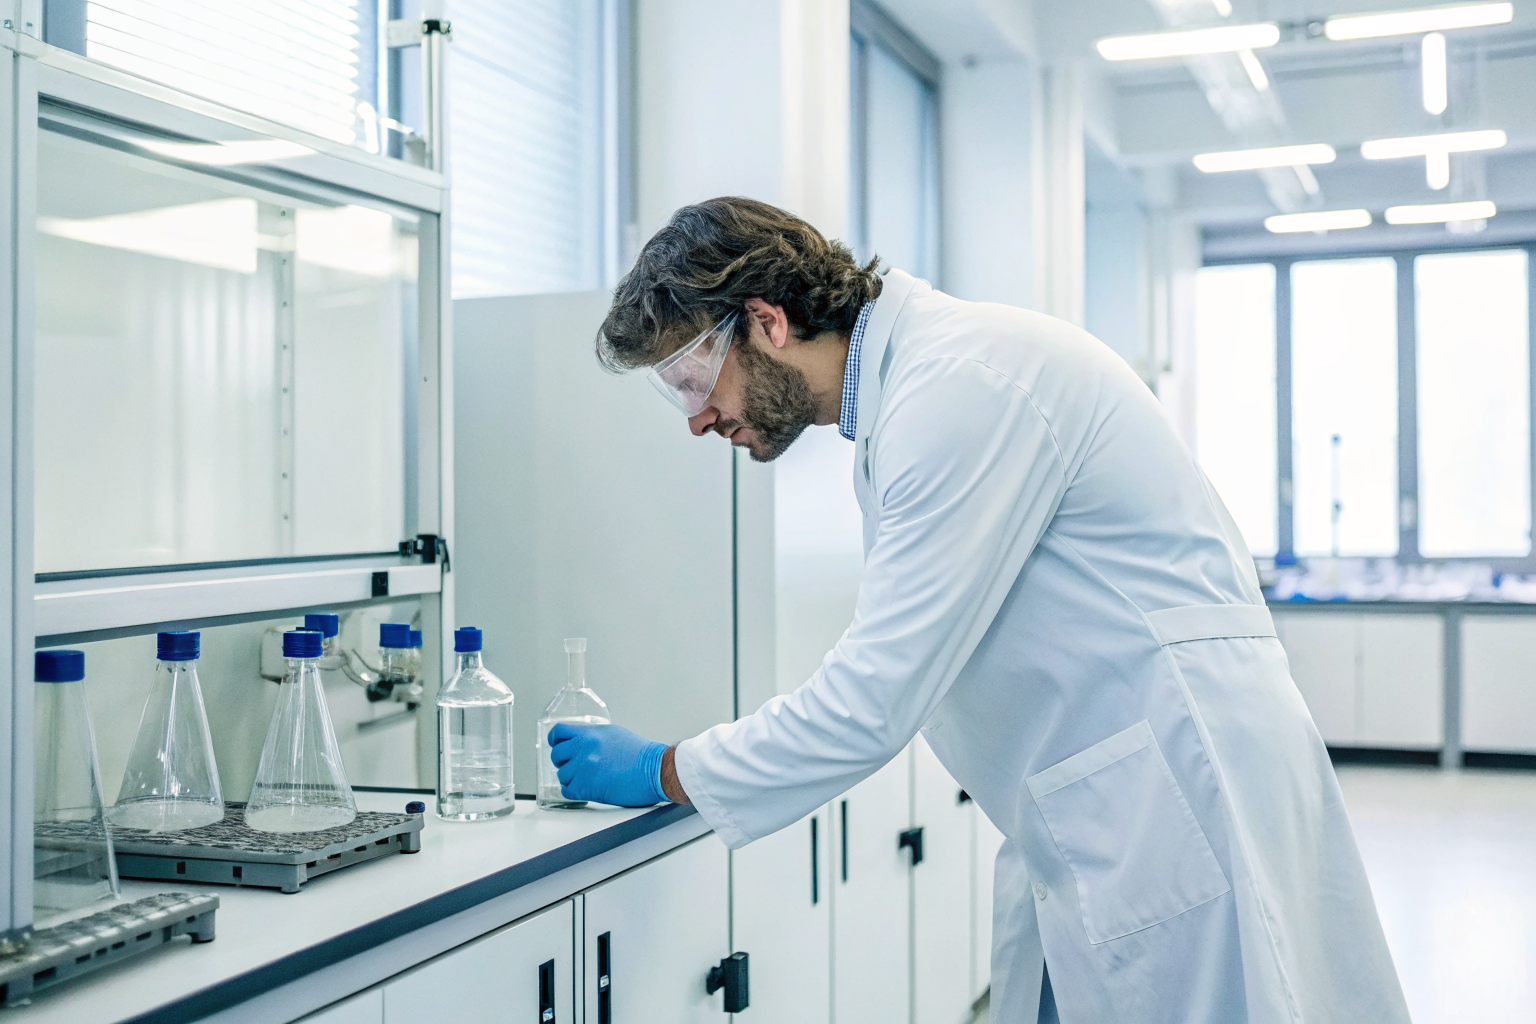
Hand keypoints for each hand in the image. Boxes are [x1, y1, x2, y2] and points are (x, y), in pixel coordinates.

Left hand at [548, 723, 668, 806]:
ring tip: (588, 779)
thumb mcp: (614, 734)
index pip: (559, 732)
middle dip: (564, 762)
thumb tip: (580, 742)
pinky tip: (585, 789)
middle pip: (557, 755)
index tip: (555, 745)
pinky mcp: (586, 787)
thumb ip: (593, 737)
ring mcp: (583, 768)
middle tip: (575, 766)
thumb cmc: (641, 754)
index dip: (555, 740)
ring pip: (562, 775)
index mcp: (590, 733)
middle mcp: (583, 749)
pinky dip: (574, 792)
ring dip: (572, 778)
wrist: (655, 770)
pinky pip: (567, 791)